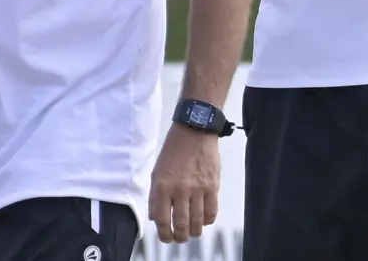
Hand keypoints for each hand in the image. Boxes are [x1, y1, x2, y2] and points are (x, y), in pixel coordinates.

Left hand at [147, 125, 220, 243]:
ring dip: (194, 232)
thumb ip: (155, 196)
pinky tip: (204, 219)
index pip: (162, 220)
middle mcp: (179, 189)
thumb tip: (155, 218)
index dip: (164, 234)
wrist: (194, 130)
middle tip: (180, 238)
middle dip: (180, 237)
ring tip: (192, 232)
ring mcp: (197, 189)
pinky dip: (207, 221)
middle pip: (181, 225)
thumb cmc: (173, 151)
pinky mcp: (212, 186)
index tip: (166, 238)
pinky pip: (212, 212)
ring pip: (198, 223)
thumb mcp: (157, 171)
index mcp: (162, 186)